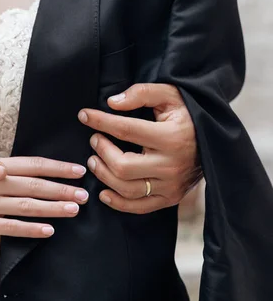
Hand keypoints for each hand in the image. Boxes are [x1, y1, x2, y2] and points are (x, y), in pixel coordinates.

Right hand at [0, 157, 88, 237]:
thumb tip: (28, 168)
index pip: (31, 164)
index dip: (56, 167)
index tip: (78, 169)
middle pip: (33, 184)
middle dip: (61, 188)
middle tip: (85, 192)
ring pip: (25, 205)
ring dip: (52, 207)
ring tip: (74, 209)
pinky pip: (9, 227)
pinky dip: (30, 229)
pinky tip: (49, 230)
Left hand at [78, 83, 201, 213]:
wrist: (216, 141)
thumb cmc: (187, 116)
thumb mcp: (170, 95)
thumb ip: (142, 93)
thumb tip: (112, 103)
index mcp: (171, 137)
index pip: (126, 130)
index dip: (100, 121)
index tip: (84, 115)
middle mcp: (171, 165)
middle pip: (122, 166)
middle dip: (101, 151)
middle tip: (94, 139)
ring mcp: (171, 186)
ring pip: (126, 188)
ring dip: (103, 174)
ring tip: (94, 160)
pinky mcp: (171, 198)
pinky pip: (138, 207)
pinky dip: (117, 202)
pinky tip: (103, 191)